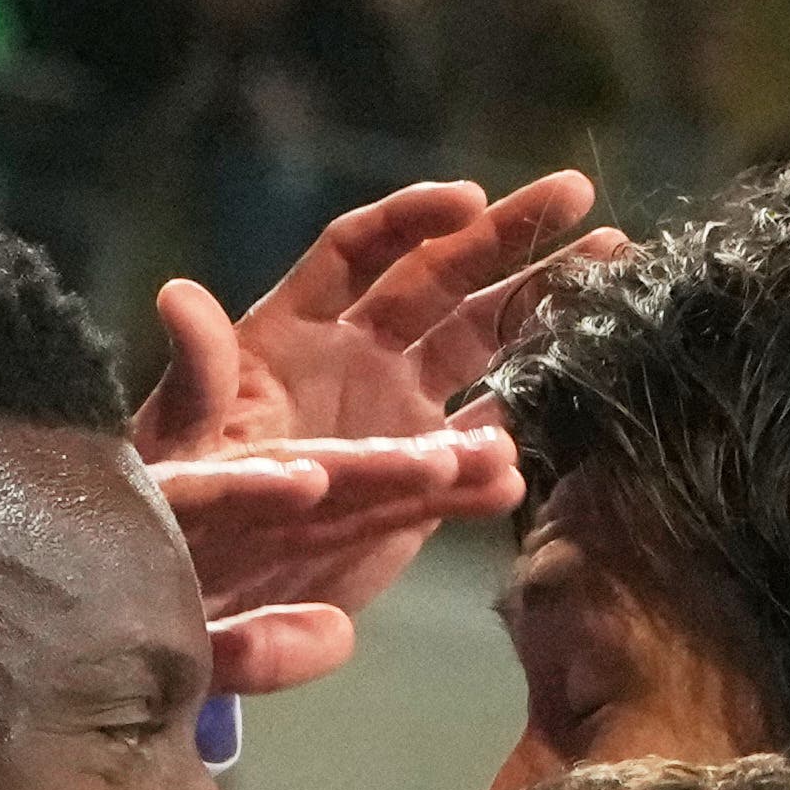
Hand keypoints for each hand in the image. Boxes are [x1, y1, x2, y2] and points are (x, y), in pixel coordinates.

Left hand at [133, 170, 614, 691]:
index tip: (469, 200)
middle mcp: (354, 356)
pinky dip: (519, 433)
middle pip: (440, 279)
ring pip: (479, 344)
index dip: (413, 218)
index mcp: (291, 330)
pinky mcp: (419, 478)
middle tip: (580, 198)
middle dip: (508, 238)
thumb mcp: (179, 440)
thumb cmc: (176, 504)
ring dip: (541, 309)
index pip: (357, 251)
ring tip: (613, 271)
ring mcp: (395, 414)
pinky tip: (576, 408)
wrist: (203, 591)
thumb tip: (179, 296)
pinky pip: (481, 442)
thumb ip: (194, 373)